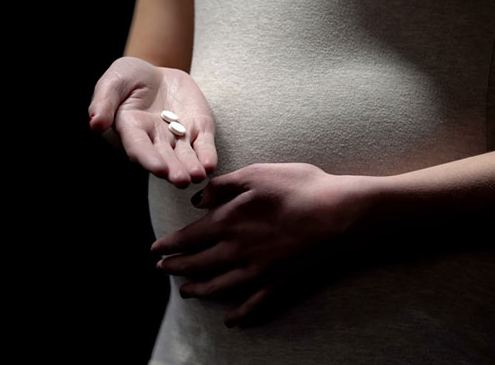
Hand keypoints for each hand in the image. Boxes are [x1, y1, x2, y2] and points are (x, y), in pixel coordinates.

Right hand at [88, 56, 217, 187]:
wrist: (157, 74)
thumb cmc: (129, 77)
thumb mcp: (113, 81)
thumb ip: (104, 101)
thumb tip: (95, 123)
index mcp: (131, 130)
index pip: (139, 147)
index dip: (148, 158)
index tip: (158, 168)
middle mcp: (155, 139)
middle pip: (164, 157)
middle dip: (173, 169)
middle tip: (181, 179)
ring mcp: (178, 136)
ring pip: (186, 156)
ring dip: (192, 167)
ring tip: (197, 175)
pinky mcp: (198, 129)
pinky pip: (203, 145)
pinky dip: (207, 155)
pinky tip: (210, 164)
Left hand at [151, 163, 363, 326]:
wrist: (339, 214)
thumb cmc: (300, 187)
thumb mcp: (257, 173)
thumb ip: (223, 186)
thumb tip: (197, 199)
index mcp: (229, 221)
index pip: (189, 237)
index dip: (169, 245)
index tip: (155, 250)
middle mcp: (237, 251)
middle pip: (198, 264)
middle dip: (177, 268)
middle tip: (162, 270)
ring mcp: (258, 271)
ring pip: (219, 287)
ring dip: (199, 291)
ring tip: (186, 293)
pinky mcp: (279, 284)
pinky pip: (254, 306)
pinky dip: (239, 315)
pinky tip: (231, 321)